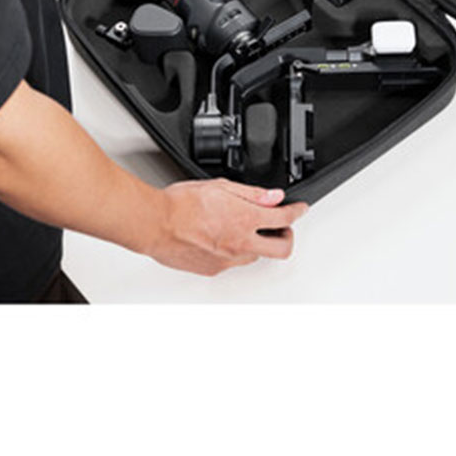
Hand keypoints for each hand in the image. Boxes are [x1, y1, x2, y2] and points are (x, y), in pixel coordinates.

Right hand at [147, 178, 309, 275]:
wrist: (155, 224)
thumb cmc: (181, 204)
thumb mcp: (220, 186)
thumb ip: (251, 193)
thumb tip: (274, 197)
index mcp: (245, 219)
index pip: (284, 218)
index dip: (297, 211)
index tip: (300, 208)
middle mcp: (241, 244)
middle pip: (282, 249)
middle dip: (287, 236)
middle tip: (281, 226)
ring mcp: (228, 260)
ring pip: (256, 257)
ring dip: (258, 244)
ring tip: (247, 230)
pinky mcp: (213, 270)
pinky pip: (233, 263)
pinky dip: (235, 252)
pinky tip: (224, 239)